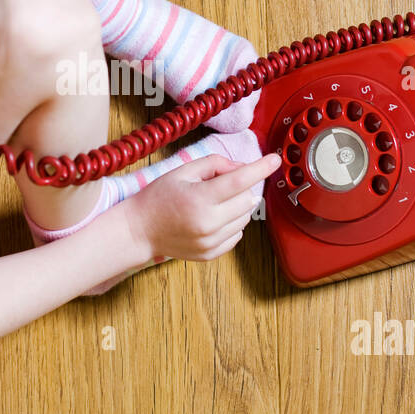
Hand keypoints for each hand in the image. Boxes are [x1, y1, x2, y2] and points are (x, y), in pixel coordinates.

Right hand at [124, 153, 280, 261]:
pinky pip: (237, 235)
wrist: (139, 231)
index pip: (240, 181)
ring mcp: (210, 242)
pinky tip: (214, 217)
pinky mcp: (211, 254)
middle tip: (220, 183)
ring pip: (245, 218)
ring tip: (214, 201)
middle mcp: (208, 223)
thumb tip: (241, 167)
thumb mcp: (181, 171)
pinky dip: (233, 223)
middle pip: (247, 199)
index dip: (260, 168)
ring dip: (239, 205)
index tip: (274, 160)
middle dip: (242, 187)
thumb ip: (214, 164)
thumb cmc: (157, 198)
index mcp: (199, 199)